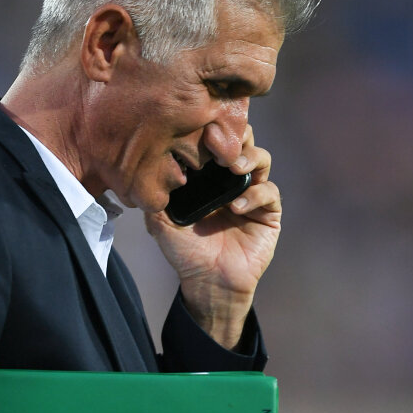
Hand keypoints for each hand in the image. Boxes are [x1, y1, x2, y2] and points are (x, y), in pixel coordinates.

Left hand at [146, 125, 280, 348]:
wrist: (207, 282)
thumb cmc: (185, 252)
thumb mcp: (161, 222)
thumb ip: (155, 196)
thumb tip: (143, 169)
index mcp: (209, 177)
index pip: (216, 142)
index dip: (212, 130)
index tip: (201, 129)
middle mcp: (232, 180)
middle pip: (244, 142)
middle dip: (237, 136)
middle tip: (220, 143)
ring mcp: (253, 194)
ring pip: (262, 160)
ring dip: (249, 158)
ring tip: (233, 168)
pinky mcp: (268, 213)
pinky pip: (270, 192)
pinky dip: (256, 194)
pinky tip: (237, 206)